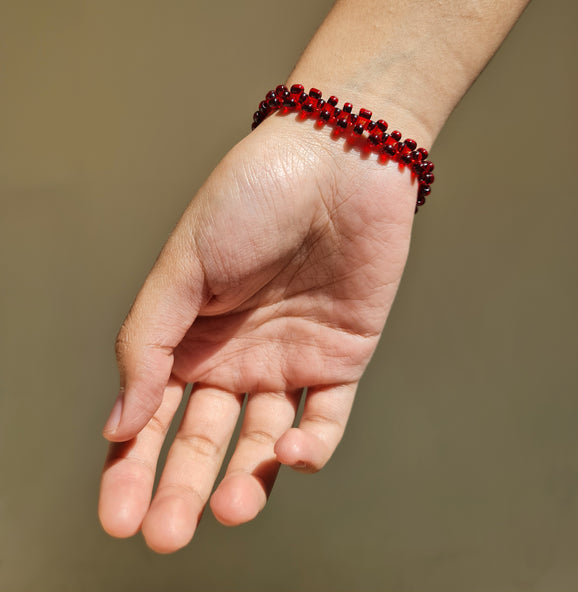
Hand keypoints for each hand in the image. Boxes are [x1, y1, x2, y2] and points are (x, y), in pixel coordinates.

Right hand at [98, 110, 416, 552]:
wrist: (338, 160)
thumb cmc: (251, 197)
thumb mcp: (182, 265)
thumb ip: (147, 342)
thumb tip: (118, 424)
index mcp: (188, 333)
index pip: (152, 414)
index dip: (131, 466)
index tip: (117, 515)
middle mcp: (234, 354)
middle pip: (203, 439)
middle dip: (181, 487)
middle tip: (166, 533)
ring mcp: (289, 359)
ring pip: (261, 441)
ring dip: (245, 479)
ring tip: (229, 508)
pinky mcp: (343, 358)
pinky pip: (325, 419)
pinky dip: (309, 449)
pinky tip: (288, 454)